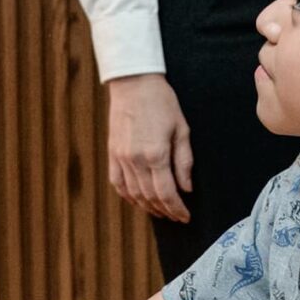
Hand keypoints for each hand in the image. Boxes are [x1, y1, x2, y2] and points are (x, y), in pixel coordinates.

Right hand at [106, 73, 192, 223]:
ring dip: (147, 207)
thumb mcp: (182, 128)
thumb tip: (187, 188)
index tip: (185, 216)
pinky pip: (117, 183)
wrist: (134, 82)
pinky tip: (137, 201)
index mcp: (156, 154)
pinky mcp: (112, 153)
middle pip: (150, 197)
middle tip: (176, 216)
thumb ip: (184, 161)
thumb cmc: (161, 101)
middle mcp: (136, 160)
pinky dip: (127, 196)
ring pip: (133, 194)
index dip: (177, 209)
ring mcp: (121, 158)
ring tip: (160, 212)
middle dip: (165, 211)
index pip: (167, 193)